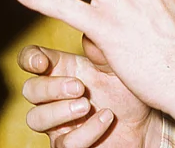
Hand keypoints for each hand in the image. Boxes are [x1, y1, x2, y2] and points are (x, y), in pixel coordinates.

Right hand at [19, 40, 160, 147]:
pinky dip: (87, 130)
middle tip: (79, 87)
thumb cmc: (126, 90)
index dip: (29, 59)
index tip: (42, 63)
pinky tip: (106, 118)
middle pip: (30, 90)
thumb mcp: (116, 67)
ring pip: (36, 119)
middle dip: (50, 88)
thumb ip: (100, 52)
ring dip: (59, 111)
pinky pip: (65, 143)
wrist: (145, 122)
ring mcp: (59, 122)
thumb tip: (87, 36)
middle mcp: (54, 96)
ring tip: (87, 104)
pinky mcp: (70, 145)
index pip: (30, 59)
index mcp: (61, 69)